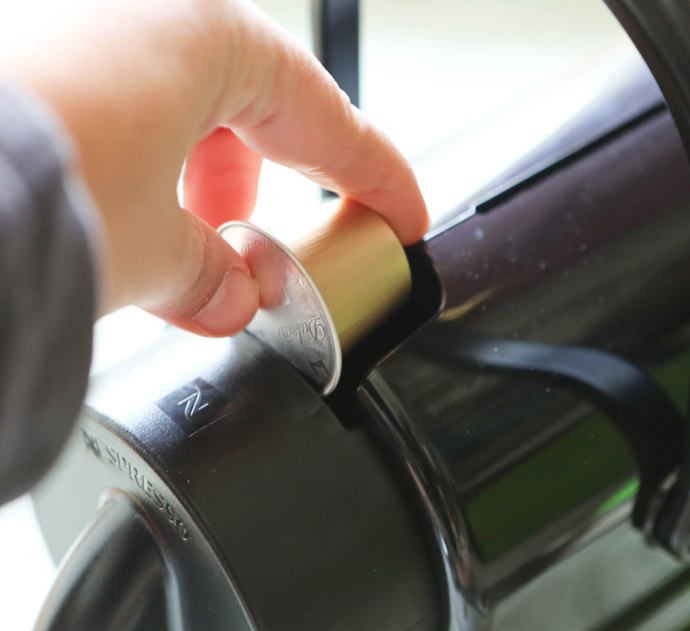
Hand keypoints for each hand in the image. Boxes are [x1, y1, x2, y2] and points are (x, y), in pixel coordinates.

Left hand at [1, 0, 427, 335]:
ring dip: (183, 195)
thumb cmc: (20, 181)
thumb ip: (209, 277)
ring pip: (170, 117)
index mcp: (208, 37)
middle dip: (253, 199)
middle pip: (243, 116)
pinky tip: (103, 224)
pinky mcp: (28, 65)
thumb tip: (232, 298)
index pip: (328, 123)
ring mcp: (79, 32)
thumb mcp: (151, 252)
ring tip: (165, 262)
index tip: (404, 218)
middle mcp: (141, 14)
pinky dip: (122, 175)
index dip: (377, 180)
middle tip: (254, 264)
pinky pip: (107, 116)